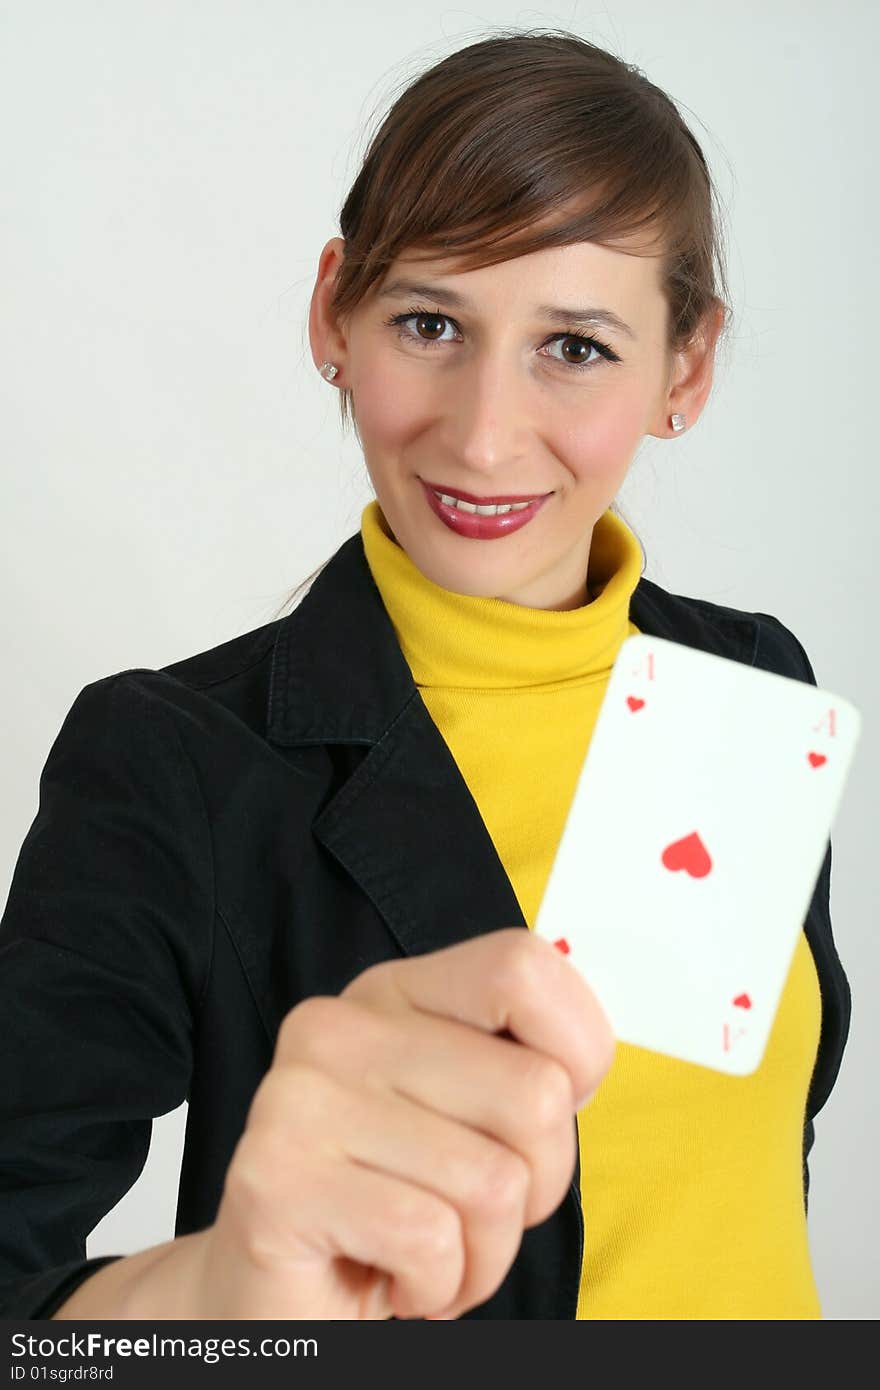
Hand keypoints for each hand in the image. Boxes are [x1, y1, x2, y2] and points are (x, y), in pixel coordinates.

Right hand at [194, 928, 614, 1318]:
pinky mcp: (278, 1181)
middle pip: (534, 1093)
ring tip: (429, 1253)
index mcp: (392, 994)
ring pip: (494, 1181)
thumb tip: (580, 1064)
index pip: (523, 969)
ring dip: (484, 1253)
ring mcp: (299, 1098)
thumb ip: (516, 1066)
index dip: (578, 1050)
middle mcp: (338, 1027)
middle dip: (534, 1185)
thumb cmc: (390, 1207)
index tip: (541, 1120)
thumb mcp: (463, 1114)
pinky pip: (432, 1240)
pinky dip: (438, 1285)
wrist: (275, 1302)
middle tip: (470, 1214)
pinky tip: (393, 1278)